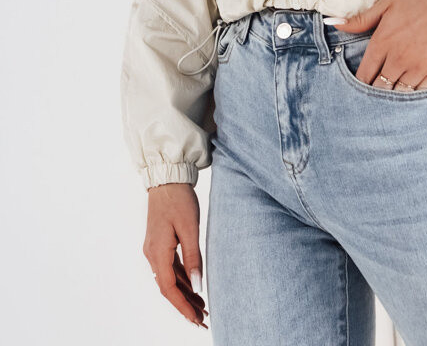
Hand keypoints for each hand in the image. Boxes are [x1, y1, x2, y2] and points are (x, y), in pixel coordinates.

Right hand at [143, 183, 208, 327]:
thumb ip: (193, 258)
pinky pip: (170, 268)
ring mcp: (154, 249)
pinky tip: (193, 286)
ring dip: (184, 293)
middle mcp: (152, 254)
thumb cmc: (179, 200)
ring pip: (169, 279)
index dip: (183, 306)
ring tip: (202, 307)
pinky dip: (182, 279)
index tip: (196, 319)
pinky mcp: (160, 243)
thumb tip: (198, 286)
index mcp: (157, 253)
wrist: (168, 179)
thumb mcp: (190, 228)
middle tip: (202, 319)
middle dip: (185, 305)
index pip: (170, 289)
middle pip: (168, 288)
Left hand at [331, 0, 426, 89]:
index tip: (361, 84)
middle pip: (379, 88)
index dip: (360, 83)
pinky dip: (414, 90)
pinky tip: (411, 84)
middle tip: (376, 89)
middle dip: (375, 90)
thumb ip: (360, 19)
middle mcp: (398, 58)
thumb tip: (333, 23)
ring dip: (394, 93)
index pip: (364, 75)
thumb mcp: (387, 4)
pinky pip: (420, 92)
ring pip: (399, 93)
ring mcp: (418, 67)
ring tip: (393, 89)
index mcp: (382, 42)